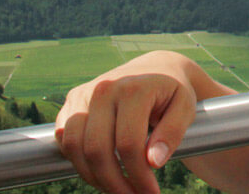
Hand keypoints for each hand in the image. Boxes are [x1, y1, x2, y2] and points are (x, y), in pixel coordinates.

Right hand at [54, 51, 202, 193]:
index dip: (138, 176)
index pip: (128, 145)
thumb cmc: (172, 92)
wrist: (156, 68)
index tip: (152, 192)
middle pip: (97, 150)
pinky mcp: (72, 100)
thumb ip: (172, 133)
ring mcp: (84, 94)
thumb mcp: (184, 109)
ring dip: (92, 176)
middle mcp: (104, 89)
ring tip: (116, 188)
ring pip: (74, 146)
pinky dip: (77, 160)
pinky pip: (63, 138)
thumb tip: (153, 162)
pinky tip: (100, 170)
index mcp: (134, 89)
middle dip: (113, 183)